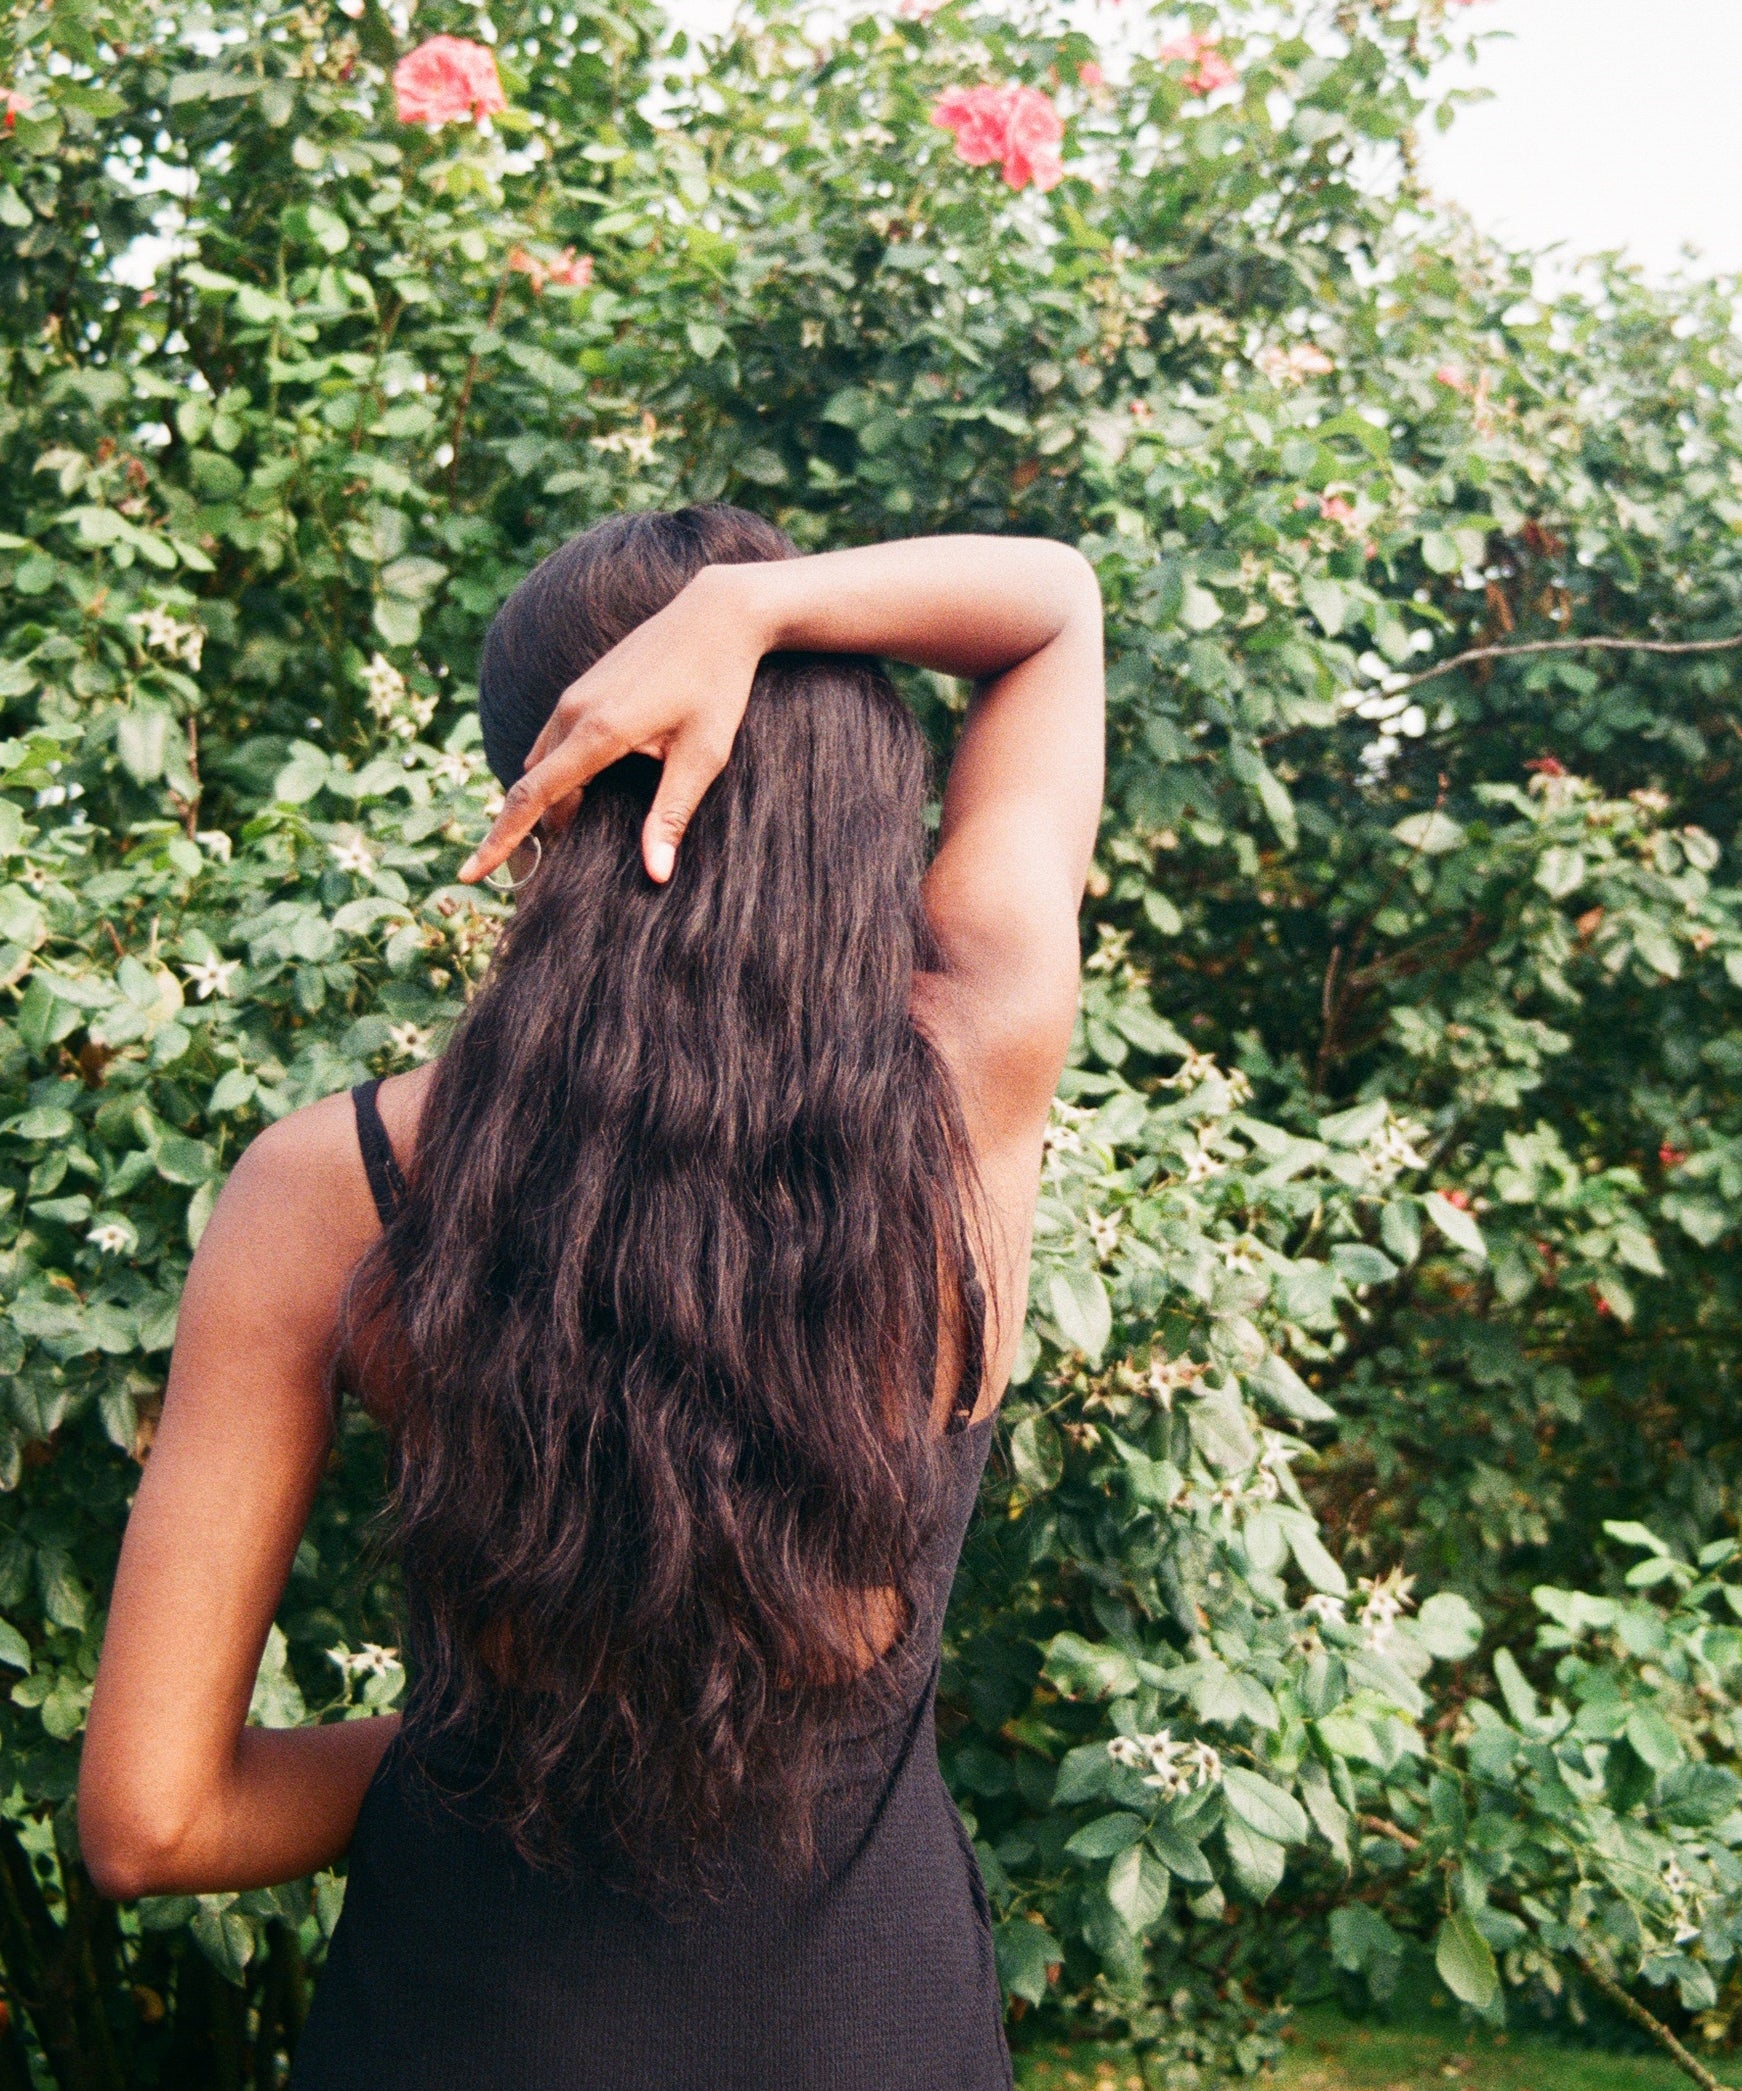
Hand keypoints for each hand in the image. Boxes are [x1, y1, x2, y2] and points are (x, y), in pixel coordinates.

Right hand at [458, 565, 766, 885]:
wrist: (716, 615)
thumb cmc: (718, 687)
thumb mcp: (704, 756)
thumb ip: (672, 814)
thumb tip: (655, 873)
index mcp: (597, 731)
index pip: (532, 797)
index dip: (500, 841)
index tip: (469, 873)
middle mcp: (573, 712)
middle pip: (535, 786)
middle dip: (532, 829)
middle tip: (546, 872)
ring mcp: (575, 696)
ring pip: (543, 763)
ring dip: (549, 801)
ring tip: (571, 836)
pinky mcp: (584, 689)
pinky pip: (554, 742)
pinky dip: (558, 775)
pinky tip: (586, 793)